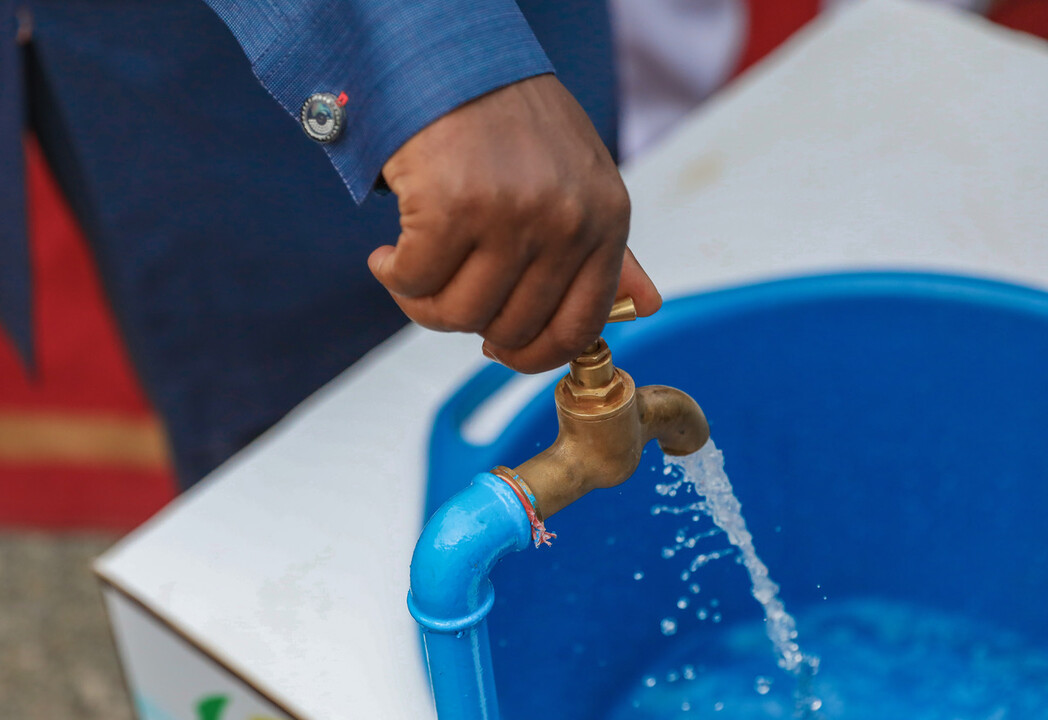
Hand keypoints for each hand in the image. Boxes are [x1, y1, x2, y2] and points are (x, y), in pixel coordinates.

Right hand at [368, 74, 660, 372]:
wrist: (450, 62)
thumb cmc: (513, 127)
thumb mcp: (580, 181)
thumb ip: (608, 251)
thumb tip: (646, 306)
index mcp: (605, 221)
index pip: (578, 327)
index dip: (533, 355)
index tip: (499, 350)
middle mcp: (566, 222)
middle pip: (509, 329)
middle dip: (465, 322)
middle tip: (441, 292)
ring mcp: (513, 216)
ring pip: (457, 314)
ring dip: (422, 303)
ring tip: (411, 267)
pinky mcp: (453, 207)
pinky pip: (414, 281)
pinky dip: (392, 274)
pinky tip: (388, 252)